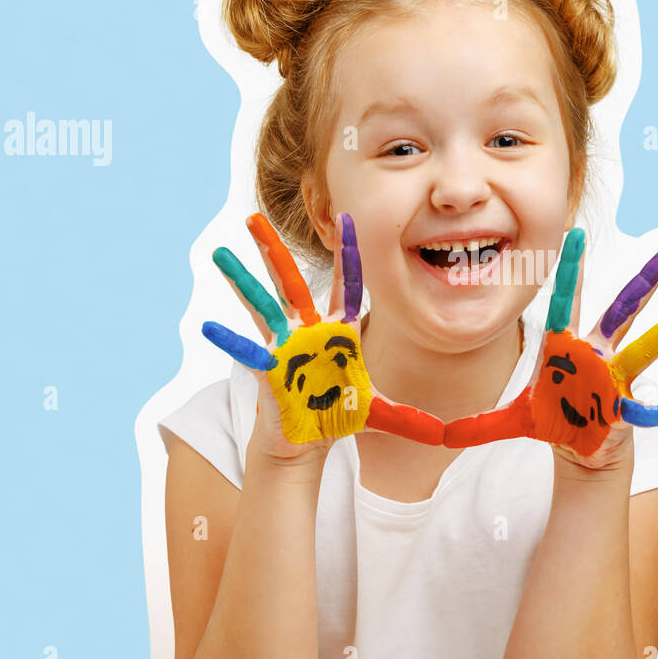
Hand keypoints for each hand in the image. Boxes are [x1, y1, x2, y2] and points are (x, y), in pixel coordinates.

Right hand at [201, 212, 445, 458]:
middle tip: (255, 216)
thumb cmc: (337, 418)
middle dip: (273, 249)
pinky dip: (229, 341)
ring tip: (219, 252)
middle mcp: (306, 330)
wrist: (306, 441)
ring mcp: (282, 344)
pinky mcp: (267, 367)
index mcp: (336, 331)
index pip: (346, 285)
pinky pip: (246, 351)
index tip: (349, 219)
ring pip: (260, 303)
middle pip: (290, 281)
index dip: (348, 255)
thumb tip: (448, 432)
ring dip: (240, 279)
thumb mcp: (378, 413)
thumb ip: (408, 416)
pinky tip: (209, 326)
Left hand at [443, 229, 657, 469]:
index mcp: (565, 346)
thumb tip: (435, 430)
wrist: (577, 448)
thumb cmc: (551, 421)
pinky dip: (651, 410)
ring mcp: (615, 377)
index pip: (566, 300)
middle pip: (620, 310)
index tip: (576, 233)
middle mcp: (596, 353)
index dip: (571, 269)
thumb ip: (476, 423)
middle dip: (643, 283)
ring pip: (646, 346)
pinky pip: (639, 406)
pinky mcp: (625, 405)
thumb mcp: (509, 421)